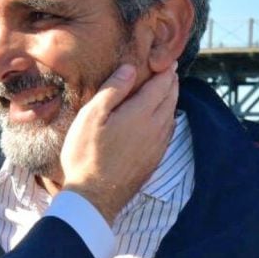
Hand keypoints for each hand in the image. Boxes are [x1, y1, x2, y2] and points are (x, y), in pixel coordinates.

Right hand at [60, 63, 178, 223]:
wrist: (94, 197)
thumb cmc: (87, 153)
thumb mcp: (92, 116)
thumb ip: (113, 90)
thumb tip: (131, 68)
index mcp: (142, 113)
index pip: (161, 85)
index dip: (166, 71)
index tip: (168, 60)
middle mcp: (156, 128)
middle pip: (170, 99)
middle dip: (171, 83)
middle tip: (169, 72)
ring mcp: (158, 146)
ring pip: (171, 115)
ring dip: (171, 100)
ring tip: (166, 91)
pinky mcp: (154, 160)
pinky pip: (168, 132)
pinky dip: (168, 119)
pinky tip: (162, 120)